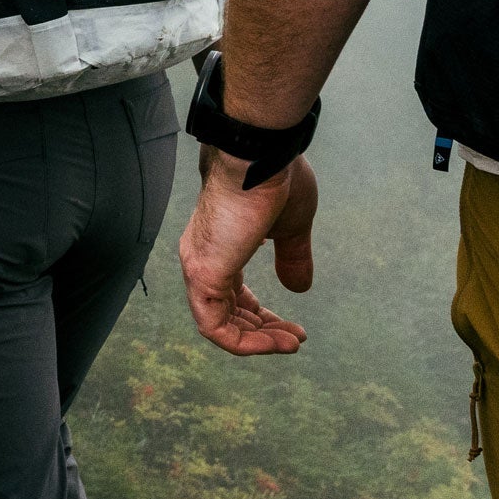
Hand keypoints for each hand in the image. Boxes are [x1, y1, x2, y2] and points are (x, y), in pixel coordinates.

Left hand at [179, 153, 317, 357]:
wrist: (260, 155)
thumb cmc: (275, 179)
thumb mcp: (292, 226)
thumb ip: (292, 258)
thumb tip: (299, 288)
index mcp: (220, 245)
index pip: (233, 294)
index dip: (262, 315)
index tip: (293, 325)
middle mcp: (202, 259)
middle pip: (227, 312)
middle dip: (263, 331)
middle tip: (295, 338)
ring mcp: (199, 268)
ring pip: (219, 325)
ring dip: (258, 341)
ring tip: (292, 343)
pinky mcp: (203, 275)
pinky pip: (216, 328)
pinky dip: (246, 342)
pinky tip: (278, 342)